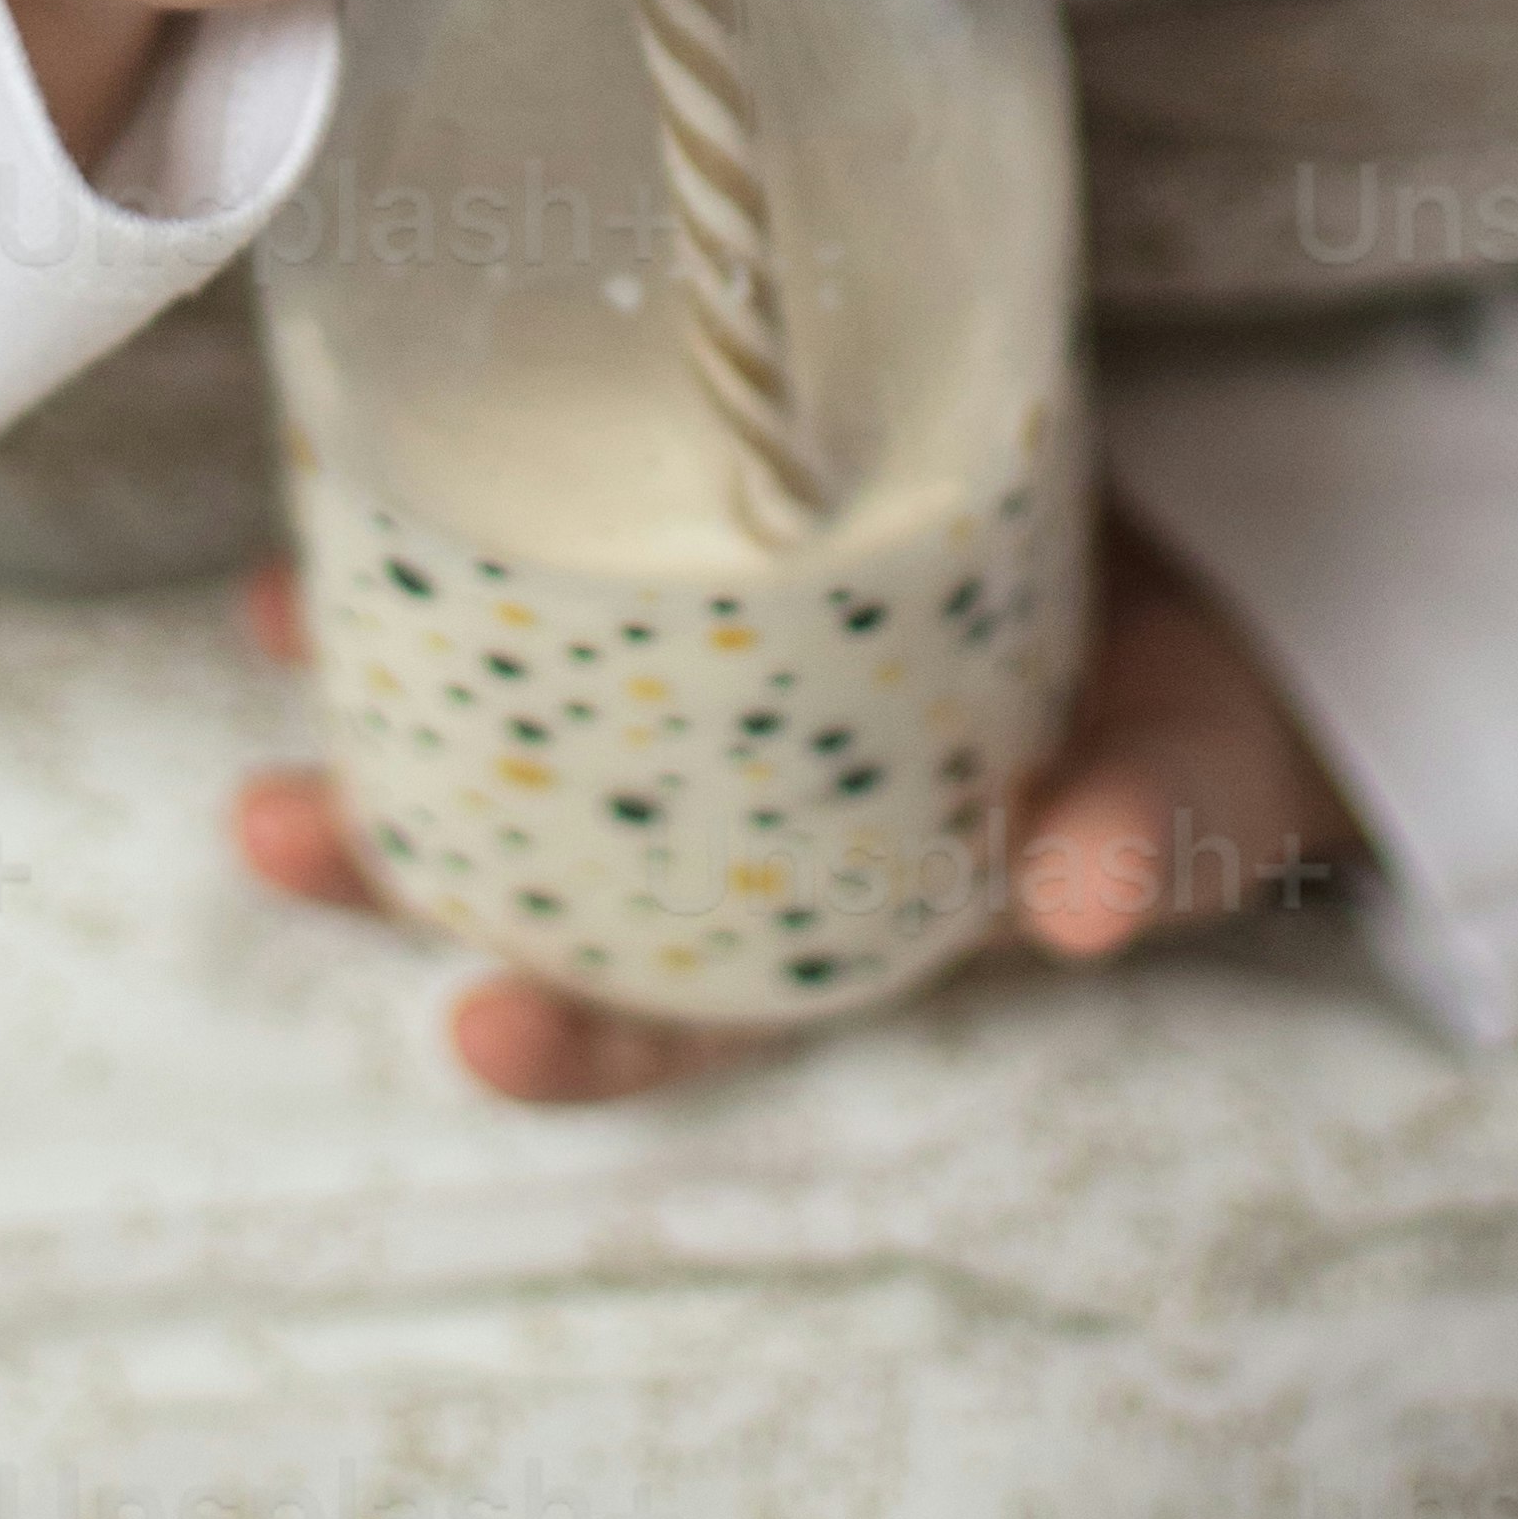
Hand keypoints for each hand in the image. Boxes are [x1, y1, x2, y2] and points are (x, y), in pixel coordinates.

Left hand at [229, 524, 1364, 1102]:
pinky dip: (477, 541)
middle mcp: (756, 823)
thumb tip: (1080, 899)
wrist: (1244, 562)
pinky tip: (380, 477)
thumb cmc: (1212, 711)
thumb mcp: (1201, 778)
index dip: (581, 1041)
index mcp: (844, 914)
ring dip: (396, 698)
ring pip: (530, 723)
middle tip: (277, 829)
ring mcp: (729, 688)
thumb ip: (1146, 832)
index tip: (473, 1029)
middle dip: (403, 868)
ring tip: (273, 628)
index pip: (692, 1013)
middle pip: (554, 877)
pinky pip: (578, 566)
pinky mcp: (729, 545)